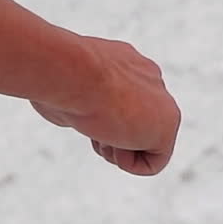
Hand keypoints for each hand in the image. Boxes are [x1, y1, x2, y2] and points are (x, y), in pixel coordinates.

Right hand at [31, 35, 180, 175]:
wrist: (69, 70)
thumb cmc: (54, 75)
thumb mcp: (59, 83)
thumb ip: (74, 95)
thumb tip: (65, 108)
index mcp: (123, 60)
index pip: (120, 95)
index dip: (97, 112)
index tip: (79, 109)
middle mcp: (146, 76)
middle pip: (134, 118)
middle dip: (110, 131)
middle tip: (88, 125)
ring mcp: (161, 100)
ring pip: (145, 140)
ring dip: (118, 147)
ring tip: (99, 134)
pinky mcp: (167, 128)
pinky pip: (154, 161)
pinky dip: (130, 163)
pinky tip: (112, 144)